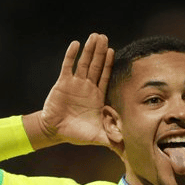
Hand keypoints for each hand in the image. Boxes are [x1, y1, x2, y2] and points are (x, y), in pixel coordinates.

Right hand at [29, 33, 113, 148]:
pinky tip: (75, 44)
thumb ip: (113, 139)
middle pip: (96, 66)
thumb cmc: (77, 134)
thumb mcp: (98, 136)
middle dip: (100, 52)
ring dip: (89, 50)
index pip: (105, 77)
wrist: (55, 131)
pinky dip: (71, 55)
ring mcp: (75, 84)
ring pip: (84, 63)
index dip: (109, 64)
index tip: (113, 51)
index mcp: (97, 97)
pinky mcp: (63, 83)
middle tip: (104, 37)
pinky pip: (67, 66)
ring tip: (94, 36)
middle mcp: (87, 87)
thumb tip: (128, 148)